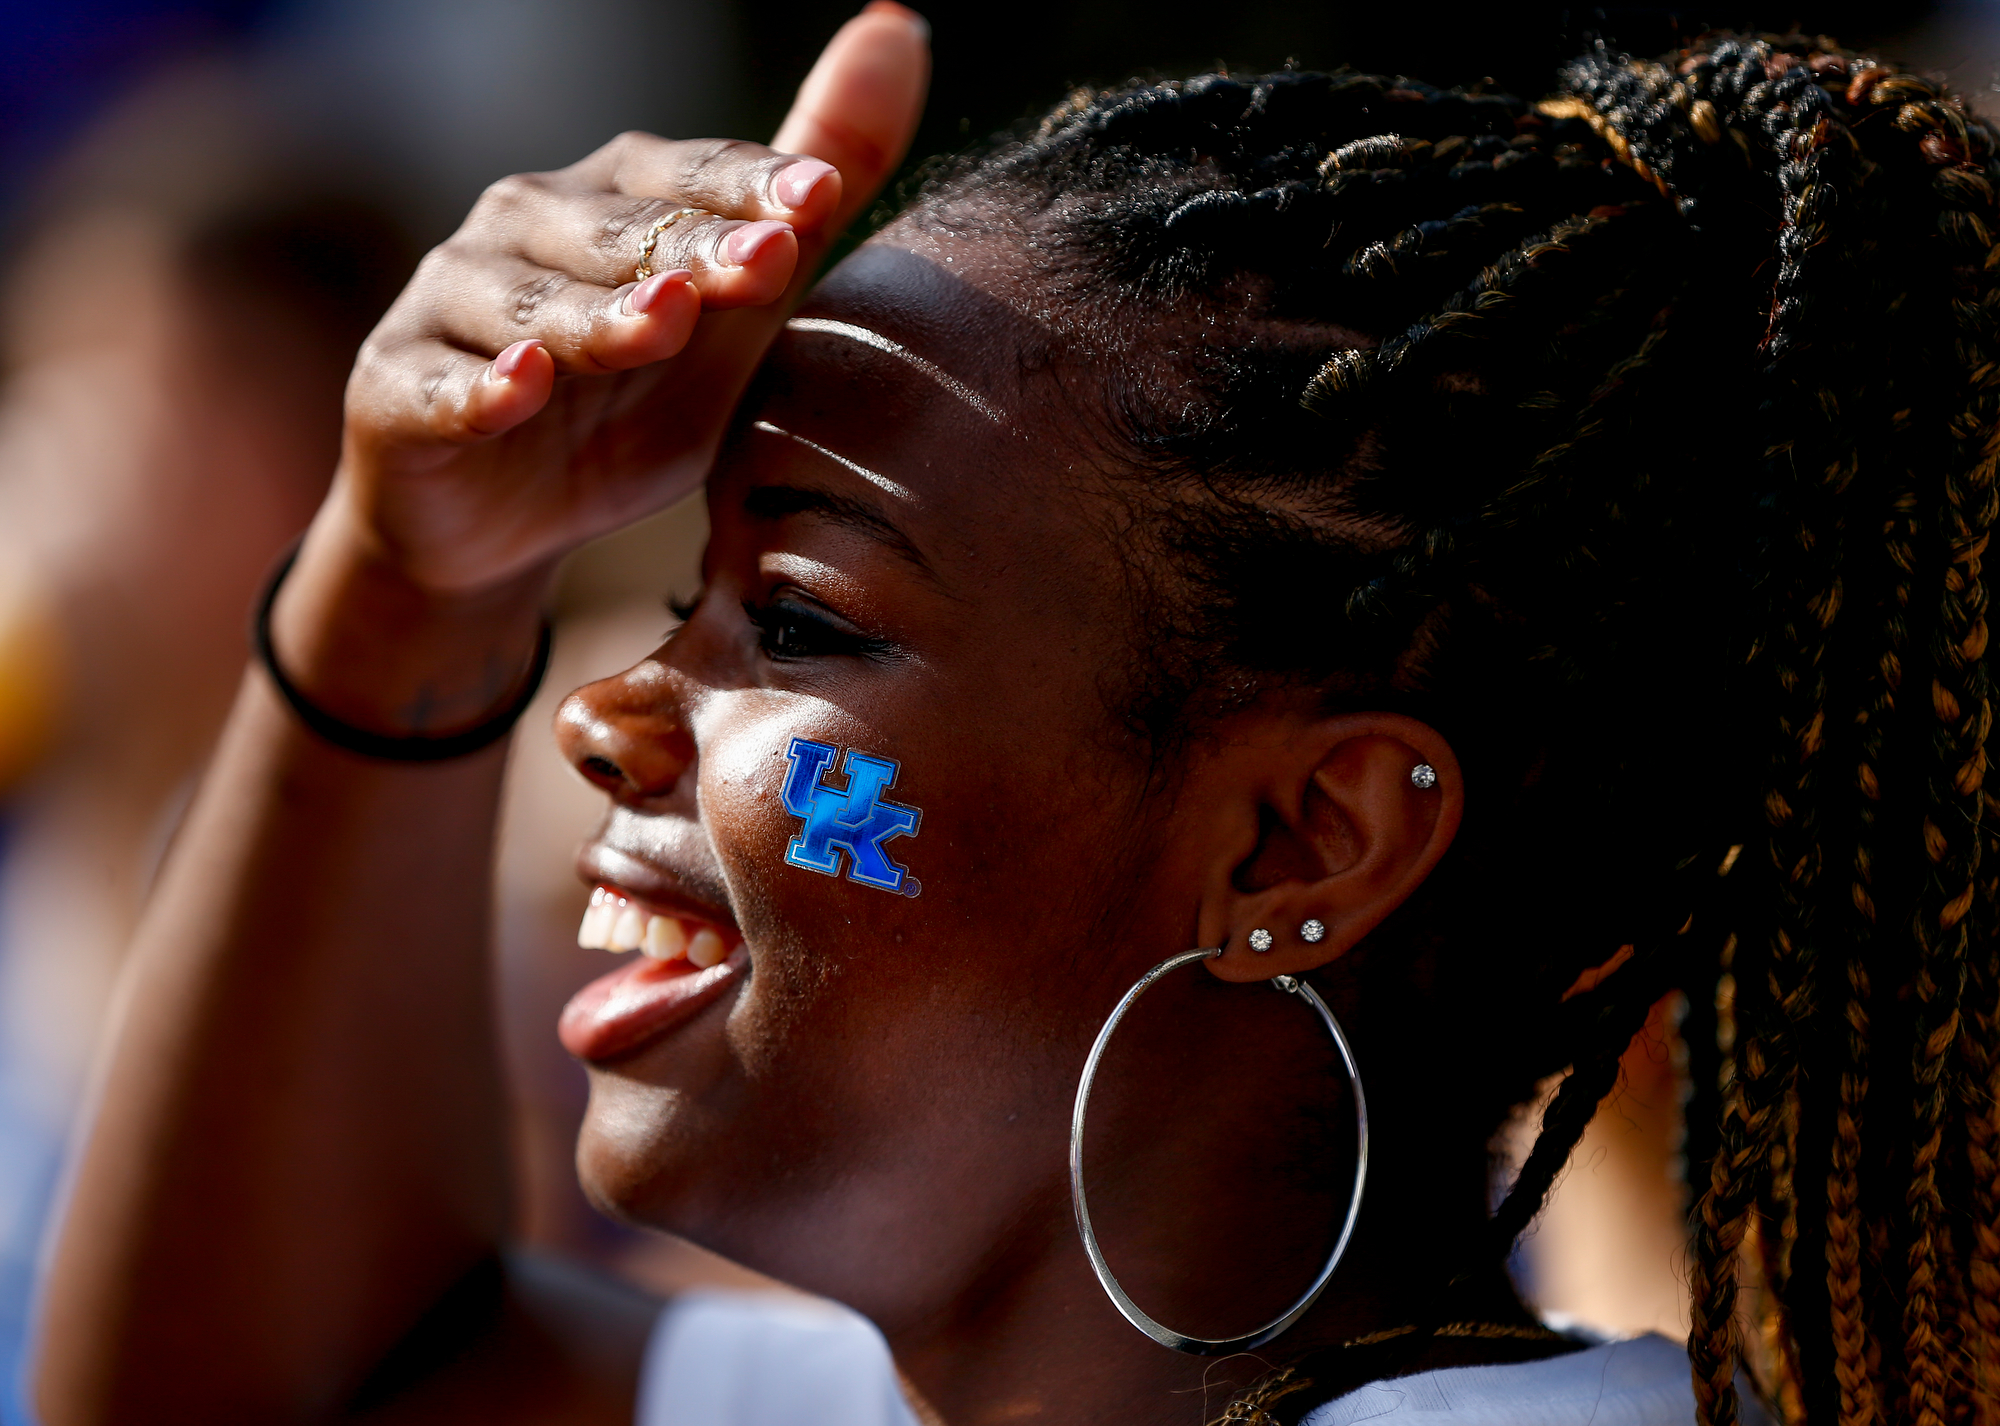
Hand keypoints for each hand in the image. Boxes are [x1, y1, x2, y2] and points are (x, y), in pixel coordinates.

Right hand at [325, 3, 929, 594]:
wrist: (506, 520)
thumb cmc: (632, 398)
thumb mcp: (740, 307)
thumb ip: (811, 192)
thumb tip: (901, 30)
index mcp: (618, 199)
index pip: (692, 179)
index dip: (753, 188)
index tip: (822, 202)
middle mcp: (528, 224)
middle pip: (620, 234)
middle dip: (693, 247)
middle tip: (770, 261)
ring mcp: (455, 301)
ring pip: (533, 304)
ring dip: (599, 315)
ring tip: (662, 321)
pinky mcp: (396, 386)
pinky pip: (439, 385)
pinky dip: (478, 388)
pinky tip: (519, 390)